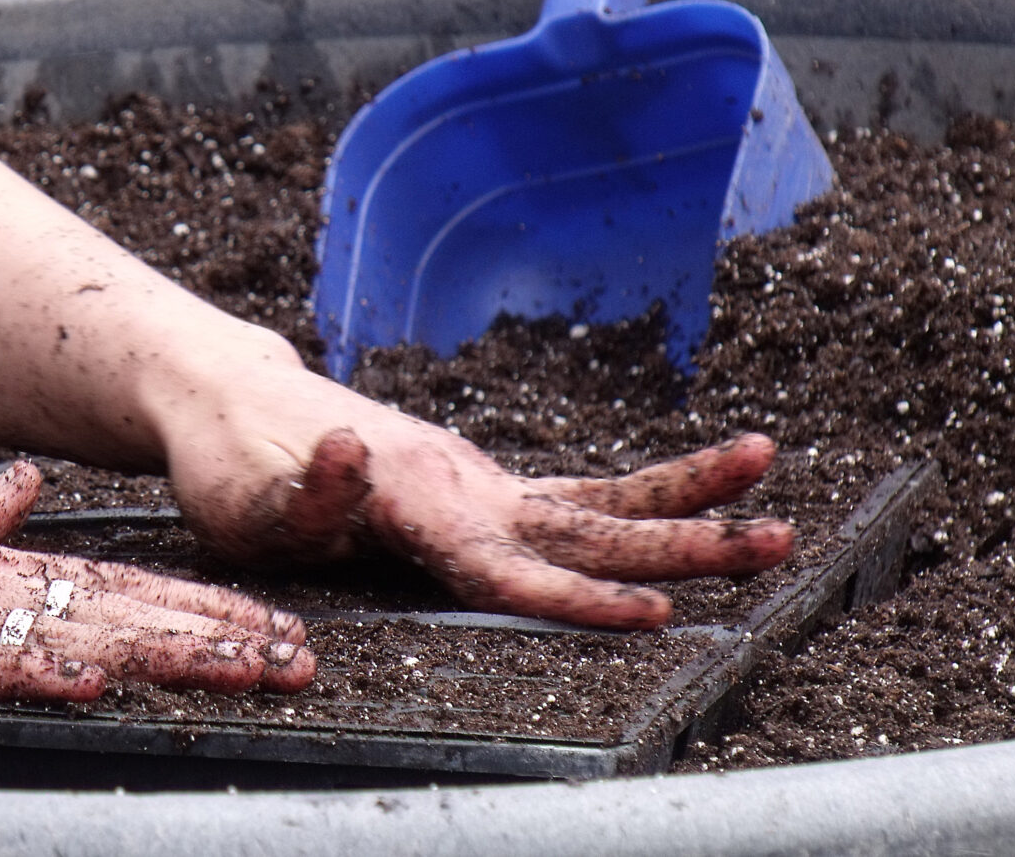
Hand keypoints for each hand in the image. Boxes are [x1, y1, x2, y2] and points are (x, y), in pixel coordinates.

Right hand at [0, 462, 313, 699]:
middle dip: (219, 634)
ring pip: (82, 631)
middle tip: (302, 653)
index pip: (123, 587)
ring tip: (248, 668)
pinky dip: (41, 669)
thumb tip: (25, 485)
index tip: (271, 624)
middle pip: (128, 609)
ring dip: (169, 652)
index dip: (201, 607)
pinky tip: (100, 680)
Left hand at [167, 368, 792, 628]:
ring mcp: (477, 483)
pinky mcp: (480, 488)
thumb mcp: (246, 499)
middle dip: (681, 541)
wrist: (239, 401)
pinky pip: (571, 496)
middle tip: (777, 539)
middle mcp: (462, 487)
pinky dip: (641, 495)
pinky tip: (703, 495)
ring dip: (685, 499)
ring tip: (772, 478)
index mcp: (412, 502)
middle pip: (584, 526)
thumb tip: (355, 450)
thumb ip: (304, 496)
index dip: (574, 596)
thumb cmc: (237, 466)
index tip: (652, 612)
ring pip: (595, 500)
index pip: (503, 565)